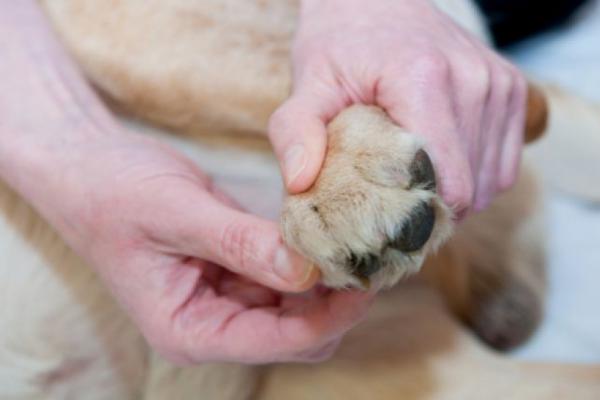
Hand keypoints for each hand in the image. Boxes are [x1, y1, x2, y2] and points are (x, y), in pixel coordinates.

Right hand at [10, 130, 372, 363]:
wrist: (93, 169)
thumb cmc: (117, 193)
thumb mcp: (177, 214)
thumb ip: (240, 244)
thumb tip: (307, 270)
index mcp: (188, 330)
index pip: (275, 342)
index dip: (326, 317)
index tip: (363, 280)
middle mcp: (211, 325)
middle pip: (296, 335)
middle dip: (334, 304)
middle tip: (367, 258)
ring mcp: (226, 300)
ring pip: (298, 308)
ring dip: (327, 282)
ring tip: (355, 243)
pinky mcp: (237, 272)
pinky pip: (285, 277)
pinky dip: (308, 261)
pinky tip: (326, 233)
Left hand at [269, 0, 527, 216]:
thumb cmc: (341, 43)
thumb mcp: (308, 82)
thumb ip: (296, 131)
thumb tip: (300, 182)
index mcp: (423, 80)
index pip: (447, 184)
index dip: (417, 219)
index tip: (386, 225)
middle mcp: (473, 82)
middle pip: (470, 190)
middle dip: (433, 214)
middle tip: (395, 212)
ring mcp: (499, 85)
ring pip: (492, 183)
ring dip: (455, 198)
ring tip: (416, 186)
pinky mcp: (512, 90)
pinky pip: (505, 164)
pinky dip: (477, 179)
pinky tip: (442, 169)